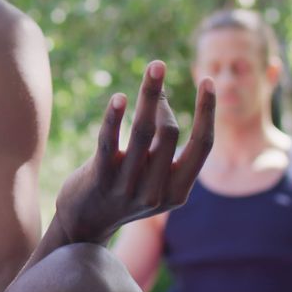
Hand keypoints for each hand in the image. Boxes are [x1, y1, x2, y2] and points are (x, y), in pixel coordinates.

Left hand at [56, 61, 214, 243]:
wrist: (84, 224)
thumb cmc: (122, 193)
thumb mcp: (153, 182)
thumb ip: (164, 154)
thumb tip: (162, 102)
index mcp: (178, 191)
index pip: (203, 145)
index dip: (207, 111)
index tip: (208, 80)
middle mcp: (157, 192)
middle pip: (169, 132)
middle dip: (164, 98)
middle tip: (155, 72)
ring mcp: (128, 186)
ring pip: (143, 130)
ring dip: (150, 94)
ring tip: (155, 68)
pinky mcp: (100, 178)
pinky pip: (109, 140)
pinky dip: (115, 116)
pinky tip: (120, 97)